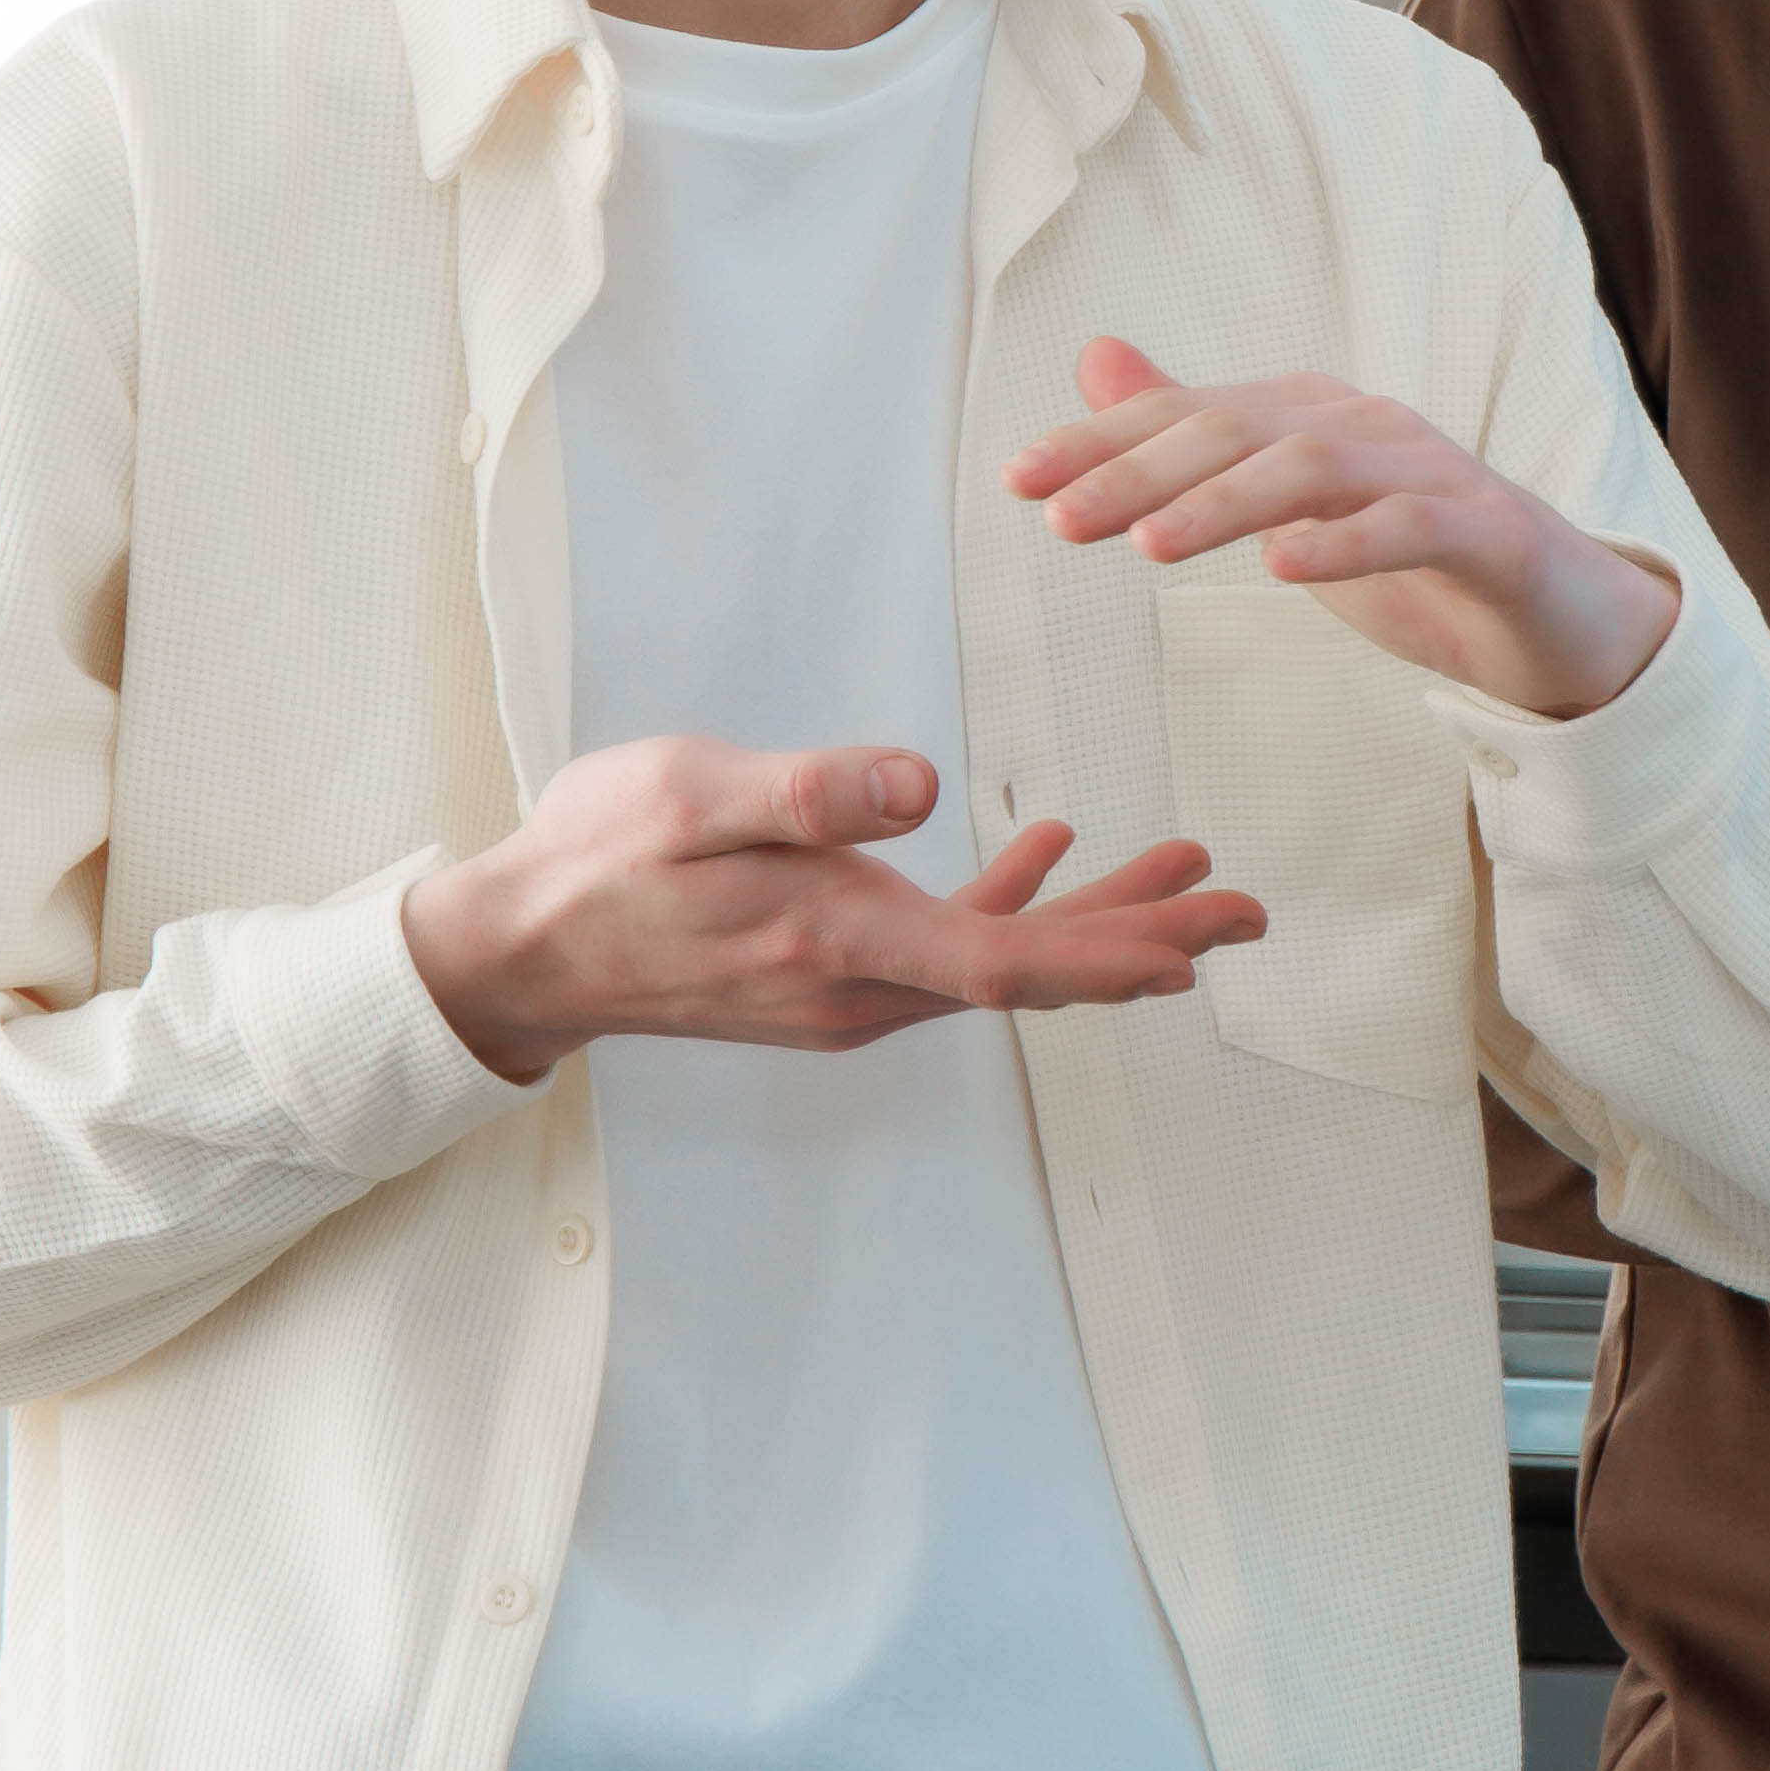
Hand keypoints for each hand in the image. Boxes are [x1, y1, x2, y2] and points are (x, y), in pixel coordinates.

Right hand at [396, 735, 1262, 1085]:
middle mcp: (860, 986)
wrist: (523, 946)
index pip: (1004, 963)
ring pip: (1001, 959)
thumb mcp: (691, 797)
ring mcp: (849, 987)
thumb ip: (806, 793)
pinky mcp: (831, 967)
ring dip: (1098, 920)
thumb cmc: (601, 858)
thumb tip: (923, 784)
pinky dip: (1011, 903)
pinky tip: (1050, 849)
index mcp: (838, 940)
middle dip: (1146, 939)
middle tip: (1246, 909)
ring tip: (1189, 871)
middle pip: (1031, 971)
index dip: (1111, 953)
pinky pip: (947, 945)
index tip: (1202, 942)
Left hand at [1006, 335, 1679, 718]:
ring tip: (1149, 548)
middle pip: (1237, 434)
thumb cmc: (1414, 557)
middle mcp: (1365, 426)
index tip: (1015, 480)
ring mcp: (1432, 472)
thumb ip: (1198, 440)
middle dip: (1140, 473)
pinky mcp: (1489, 534)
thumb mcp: (1287, 503)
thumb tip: (1097, 362)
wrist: (1559, 615)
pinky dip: (1346, 544)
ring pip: (1314, 470)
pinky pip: (1411, 526)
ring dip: (1224, 503)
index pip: (1187, 418)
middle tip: (1058, 522)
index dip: (1101, 443)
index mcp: (1310, 417)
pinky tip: (1284, 568)